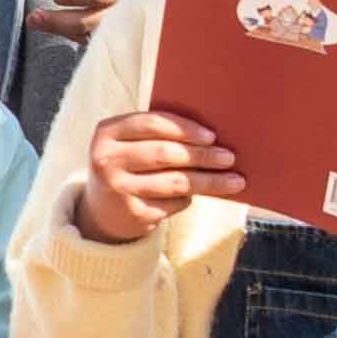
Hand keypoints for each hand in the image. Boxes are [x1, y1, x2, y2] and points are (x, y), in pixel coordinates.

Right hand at [74, 100, 239, 244]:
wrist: (102, 211)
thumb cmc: (128, 166)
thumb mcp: (129, 144)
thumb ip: (156, 134)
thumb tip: (211, 136)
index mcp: (107, 133)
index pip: (151, 124)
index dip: (184, 128)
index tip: (211, 135)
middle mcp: (107, 161)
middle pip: (165, 154)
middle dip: (202, 155)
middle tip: (228, 157)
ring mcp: (119, 190)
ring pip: (175, 182)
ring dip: (209, 181)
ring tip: (234, 180)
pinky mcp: (133, 214)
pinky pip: (174, 203)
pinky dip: (190, 197)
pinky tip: (201, 193)